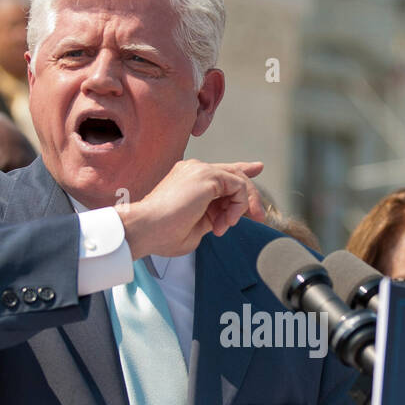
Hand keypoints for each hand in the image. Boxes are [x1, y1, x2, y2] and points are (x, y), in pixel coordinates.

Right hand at [116, 160, 264, 259]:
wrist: (145, 229)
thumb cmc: (162, 235)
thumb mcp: (195, 227)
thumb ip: (211, 217)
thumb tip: (225, 218)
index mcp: (189, 179)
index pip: (221, 171)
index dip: (242, 169)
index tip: (257, 168)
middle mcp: (194, 170)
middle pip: (234, 173)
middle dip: (250, 195)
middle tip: (259, 216)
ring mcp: (200, 170)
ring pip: (238, 180)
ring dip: (242, 206)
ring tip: (227, 226)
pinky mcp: (206, 176)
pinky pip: (238, 186)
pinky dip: (238, 206)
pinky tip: (226, 221)